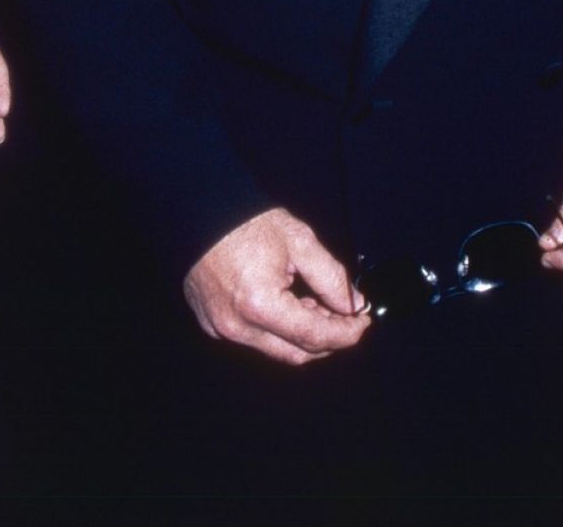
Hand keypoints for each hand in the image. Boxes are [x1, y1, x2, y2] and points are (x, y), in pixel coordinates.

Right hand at [183, 207, 370, 365]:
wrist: (200, 209)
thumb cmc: (246, 221)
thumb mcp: (298, 240)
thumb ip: (331, 277)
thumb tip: (354, 303)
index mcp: (260, 305)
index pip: (315, 337)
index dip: (346, 333)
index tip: (362, 322)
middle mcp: (237, 326)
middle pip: (296, 354)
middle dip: (326, 339)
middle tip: (343, 315)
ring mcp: (220, 328)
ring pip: (274, 349)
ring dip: (300, 334)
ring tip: (311, 302)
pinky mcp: (210, 323)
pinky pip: (252, 338)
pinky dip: (274, 328)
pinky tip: (284, 302)